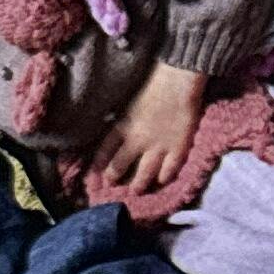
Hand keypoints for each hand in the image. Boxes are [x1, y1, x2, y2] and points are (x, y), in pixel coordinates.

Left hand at [92, 61, 205, 194]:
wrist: (178, 82)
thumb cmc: (152, 86)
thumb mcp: (127, 102)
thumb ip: (121, 121)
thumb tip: (113, 132)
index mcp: (122, 127)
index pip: (104, 151)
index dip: (98, 164)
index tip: (94, 173)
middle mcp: (137, 141)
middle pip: (121, 166)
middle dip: (114, 177)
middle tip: (112, 184)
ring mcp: (158, 147)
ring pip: (145, 173)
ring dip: (139, 184)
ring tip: (136, 191)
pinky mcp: (178, 148)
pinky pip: (170, 169)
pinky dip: (165, 177)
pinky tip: (162, 181)